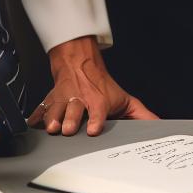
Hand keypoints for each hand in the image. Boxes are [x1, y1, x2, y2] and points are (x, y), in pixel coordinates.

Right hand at [29, 36, 156, 136]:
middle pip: (74, 110)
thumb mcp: (125, 99)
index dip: (96, 120)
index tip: (94, 129)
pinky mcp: (50, 100)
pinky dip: (36, 116)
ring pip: (56, 108)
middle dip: (70, 119)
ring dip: (53, 117)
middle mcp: (79, 100)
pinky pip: (40, 108)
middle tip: (68, 129)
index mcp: (97, 102)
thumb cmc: (102, 86)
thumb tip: (159, 126)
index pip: (98, 111)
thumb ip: (141, 115)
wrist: (80, 63)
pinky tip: (32, 124)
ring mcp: (63, 99)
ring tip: (51, 128)